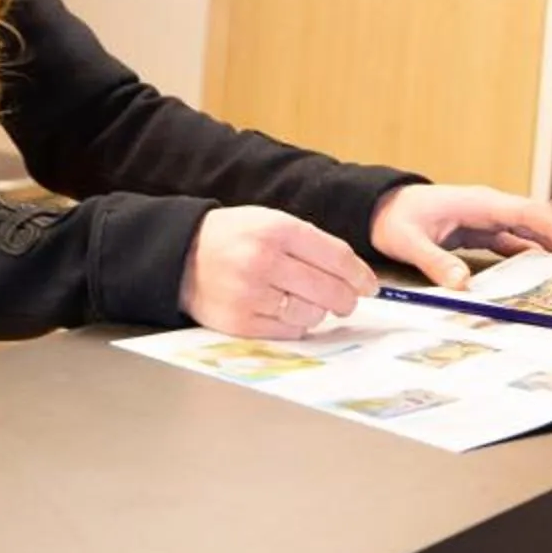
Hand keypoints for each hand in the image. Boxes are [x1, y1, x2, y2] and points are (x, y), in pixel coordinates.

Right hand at [179, 206, 376, 338]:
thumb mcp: (271, 222)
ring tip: (309, 302)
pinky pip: (288, 330)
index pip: (336, 257)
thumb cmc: (235, 238)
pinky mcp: (240, 322)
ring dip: (319, 311)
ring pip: (312, 313)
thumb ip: (312, 244)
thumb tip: (355, 277)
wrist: (181, 254)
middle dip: (346, 299)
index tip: (369, 285)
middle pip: (329, 290)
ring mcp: (250, 294)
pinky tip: (286, 310)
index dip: (360, 275)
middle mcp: (264, 261)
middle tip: (347, 301)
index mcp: (276, 230)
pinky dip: (296, 323)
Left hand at [370, 184, 551, 289]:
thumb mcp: (409, 243)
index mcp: (478, 203)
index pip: (526, 213)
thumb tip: (462, 285)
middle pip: (536, 219)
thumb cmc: (394, 219)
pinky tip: (543, 269)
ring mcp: (486, 217)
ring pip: (529, 229)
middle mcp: (488, 206)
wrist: (378, 207)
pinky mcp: (480, 228)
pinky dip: (532, 252)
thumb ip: (436, 262)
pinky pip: (514, 239)